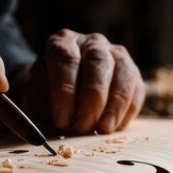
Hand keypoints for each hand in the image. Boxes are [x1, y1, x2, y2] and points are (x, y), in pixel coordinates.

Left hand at [26, 29, 143, 133]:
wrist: (63, 94)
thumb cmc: (48, 95)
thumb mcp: (37, 97)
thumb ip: (44, 104)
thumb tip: (61, 118)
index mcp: (63, 42)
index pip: (66, 60)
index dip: (64, 91)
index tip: (61, 119)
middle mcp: (92, 43)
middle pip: (98, 63)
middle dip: (92, 98)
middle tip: (83, 126)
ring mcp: (116, 55)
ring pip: (123, 74)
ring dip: (114, 105)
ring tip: (103, 129)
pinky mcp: (132, 72)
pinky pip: (136, 89)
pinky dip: (128, 110)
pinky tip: (115, 127)